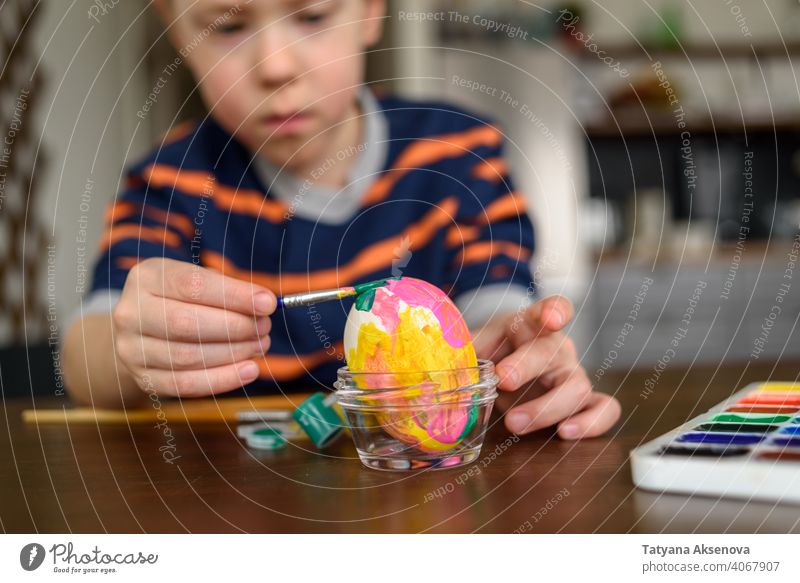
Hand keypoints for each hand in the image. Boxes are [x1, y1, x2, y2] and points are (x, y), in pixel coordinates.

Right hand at [112, 258, 275, 397]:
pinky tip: (249, 370)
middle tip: (264, 327)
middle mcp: (131, 313)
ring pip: (187, 356)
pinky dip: (222, 379)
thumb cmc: (180, 300)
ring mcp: (132, 349)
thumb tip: (264, 304)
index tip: (268, 303)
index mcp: (146, 278)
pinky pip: (185, 384)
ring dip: (233, 353)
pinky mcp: (143, 378)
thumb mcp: (196, 282)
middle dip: (234, 327)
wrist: (142, 330)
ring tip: (260, 345)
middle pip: (185, 323)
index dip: (233, 295)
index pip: (191, 285)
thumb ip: (227, 290)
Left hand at [472, 295, 620, 438]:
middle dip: (527, 366)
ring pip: (577, 386)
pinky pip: (605, 409)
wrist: (505, 369)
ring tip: (514, 423)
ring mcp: (573, 374)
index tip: (551, 318)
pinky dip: (592, 423)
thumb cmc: (494, 351)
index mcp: (532, 325)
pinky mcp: (583, 401)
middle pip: (553, 352)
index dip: (555, 310)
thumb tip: (444, 358)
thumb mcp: (477, 344)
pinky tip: (566, 433)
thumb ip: (464, 349)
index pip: (552, 307)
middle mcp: (557, 348)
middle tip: (501, 380)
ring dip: (545, 407)